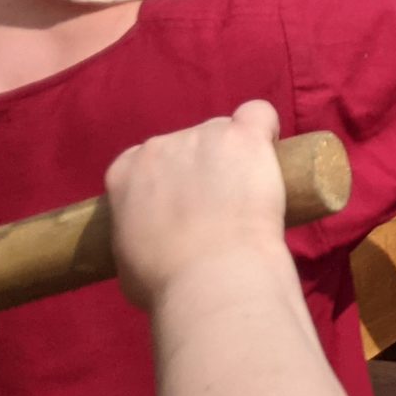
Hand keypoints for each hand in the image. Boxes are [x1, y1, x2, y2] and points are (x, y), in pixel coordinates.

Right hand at [108, 100, 292, 311]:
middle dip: (204, 168)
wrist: (211, 278)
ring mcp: (203, 136)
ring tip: (248, 197)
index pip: (145, 160)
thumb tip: (150, 234)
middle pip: (188, 144)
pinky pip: (258, 114)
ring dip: (236, 157)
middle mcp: (159, 146)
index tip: (184, 202)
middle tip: (221, 205)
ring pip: (225, 132)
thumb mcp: (127, 257)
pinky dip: (266, 130)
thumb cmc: (167, 282)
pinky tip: (270, 155)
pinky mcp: (243, 136)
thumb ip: (135, 230)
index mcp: (125, 172)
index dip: (169, 179)